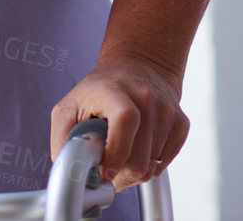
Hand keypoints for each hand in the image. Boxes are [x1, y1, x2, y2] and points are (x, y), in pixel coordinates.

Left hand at [50, 53, 187, 191]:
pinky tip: (137, 151)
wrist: (138, 67)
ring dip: (133, 172)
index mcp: (115, 90)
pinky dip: (149, 166)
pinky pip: (164, 163)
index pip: (125, 120)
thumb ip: (62, 141)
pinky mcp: (181, 122)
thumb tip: (69, 175)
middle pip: (139, 158)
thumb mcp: (69, 107)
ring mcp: (167, 110)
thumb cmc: (99, 91)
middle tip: (106, 170)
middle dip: (119, 175)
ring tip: (120, 157)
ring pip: (151, 167)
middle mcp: (147, 97)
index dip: (115, 153)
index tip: (105, 172)